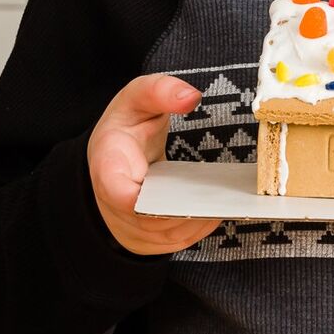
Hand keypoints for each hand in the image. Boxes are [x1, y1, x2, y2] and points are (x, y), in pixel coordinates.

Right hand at [88, 73, 221, 255]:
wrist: (111, 160)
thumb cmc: (125, 129)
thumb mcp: (136, 99)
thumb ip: (159, 91)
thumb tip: (190, 96)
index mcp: (109, 165)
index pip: (117, 191)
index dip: (139, 201)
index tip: (173, 193)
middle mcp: (112, 203)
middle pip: (149, 219)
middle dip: (184, 209)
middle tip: (220, 196)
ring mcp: (126, 226)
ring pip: (164, 235)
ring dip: (194, 221)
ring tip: (225, 203)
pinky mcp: (144, 239)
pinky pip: (172, 242)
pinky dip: (195, 229)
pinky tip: (215, 211)